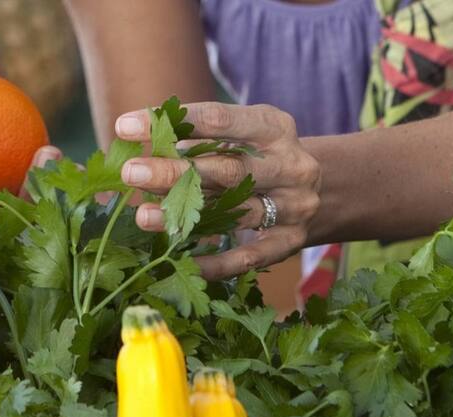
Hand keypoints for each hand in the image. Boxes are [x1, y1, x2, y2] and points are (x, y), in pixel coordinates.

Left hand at [115, 102, 320, 278]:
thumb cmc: (262, 156)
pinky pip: (247, 257)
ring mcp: (294, 206)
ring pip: (234, 212)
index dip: (173, 122)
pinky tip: (178, 260)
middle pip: (228, 169)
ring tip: (142, 216)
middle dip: (175, 172)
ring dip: (185, 215)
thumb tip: (143, 146)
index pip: (219, 119)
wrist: (326, 189)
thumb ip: (200, 139)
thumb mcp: (243, 135)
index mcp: (274, 127)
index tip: (126, 126)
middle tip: (131, 173)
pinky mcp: (290, 241)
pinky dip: (213, 262)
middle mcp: (290, 165)